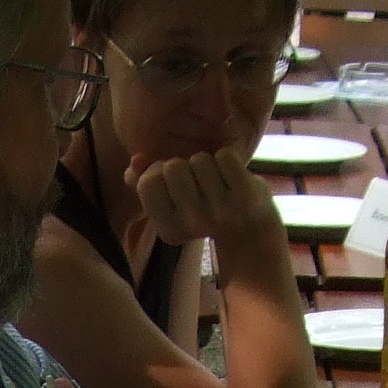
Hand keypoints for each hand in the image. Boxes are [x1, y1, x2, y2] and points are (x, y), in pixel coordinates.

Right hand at [130, 147, 281, 252]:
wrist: (250, 227)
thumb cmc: (203, 209)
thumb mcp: (169, 203)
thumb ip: (143, 182)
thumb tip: (137, 159)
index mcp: (168, 231)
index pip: (148, 183)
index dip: (158, 173)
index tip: (172, 185)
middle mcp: (193, 225)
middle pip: (173, 166)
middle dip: (184, 166)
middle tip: (198, 185)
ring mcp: (221, 210)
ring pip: (199, 159)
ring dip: (207, 164)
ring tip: (216, 183)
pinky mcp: (245, 195)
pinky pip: (224, 156)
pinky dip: (228, 160)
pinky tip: (232, 178)